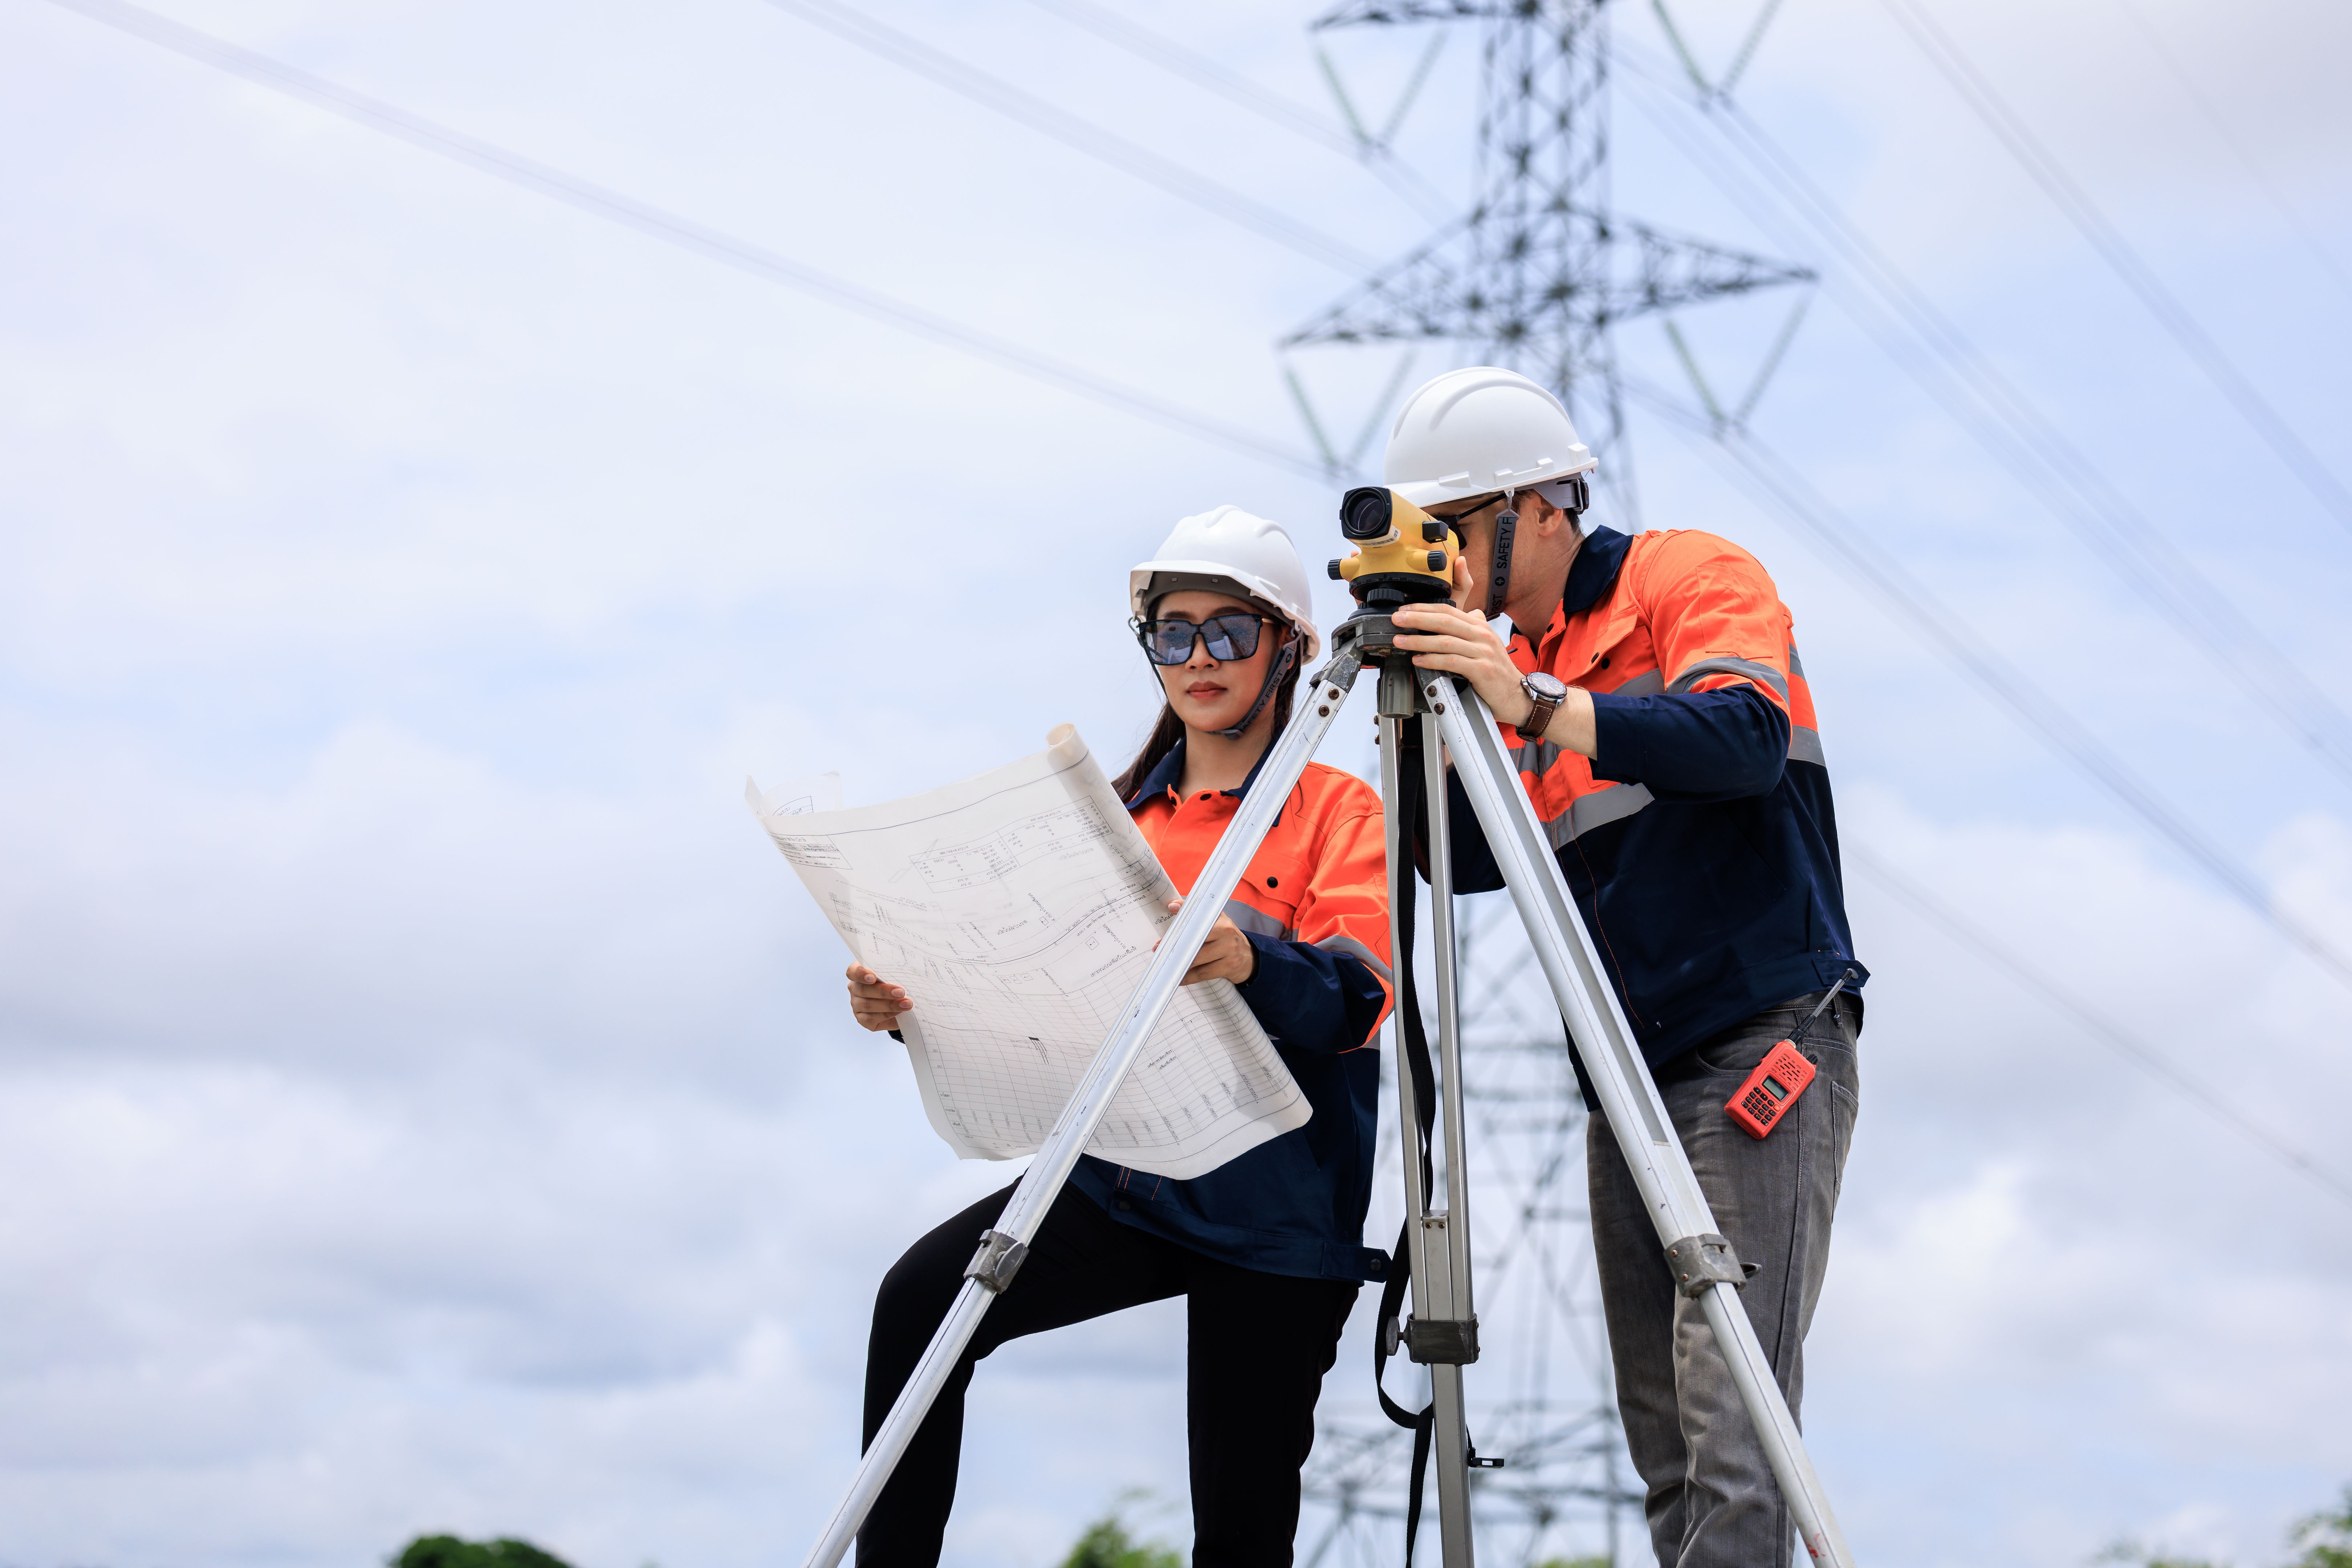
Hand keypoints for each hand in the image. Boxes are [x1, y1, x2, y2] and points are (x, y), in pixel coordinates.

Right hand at [846, 963, 911, 1031]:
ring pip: (867, 1005)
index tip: (873, 977)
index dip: (860, 974)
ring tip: (906, 1004)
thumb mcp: (897, 975)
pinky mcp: (862, 1019)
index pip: (853, 971)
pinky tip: (898, 1012)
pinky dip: (886, 1015)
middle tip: (901, 992)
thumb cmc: (897, 984)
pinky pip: (870, 1019)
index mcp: (860, 973)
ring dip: (889, 1005)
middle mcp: (855, 988)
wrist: (902, 1004)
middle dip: (883, 991)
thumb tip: (906, 973)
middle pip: (862, 989)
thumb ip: (895, 972)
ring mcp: (856, 1004)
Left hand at [1158, 897, 1257, 986]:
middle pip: (1196, 939)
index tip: (1171, 909)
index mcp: (1222, 921)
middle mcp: (1227, 933)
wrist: (1248, 957)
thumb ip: (1198, 914)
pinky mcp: (1229, 967)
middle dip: (1176, 945)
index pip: (1201, 916)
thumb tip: (1173, 906)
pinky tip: (1179, 977)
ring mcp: (1229, 951)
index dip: (1185, 913)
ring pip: (1197, 958)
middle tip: (1159, 949)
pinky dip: (1188, 977)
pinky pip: (1203, 973)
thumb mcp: (1217, 922)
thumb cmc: (1225, 938)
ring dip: (1179, 963)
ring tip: (1167, 963)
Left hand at [1389, 596, 1532, 725]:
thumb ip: (1473, 628)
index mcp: (1480, 626)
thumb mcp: (1486, 644)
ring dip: (1419, 640)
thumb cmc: (1497, 672)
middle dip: (1417, 618)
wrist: (1517, 695)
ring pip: (1445, 641)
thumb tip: (1465, 613)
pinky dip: (1432, 660)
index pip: (1448, 610)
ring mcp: (1483, 652)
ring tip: (1400, 641)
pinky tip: (1418, 660)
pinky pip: (1452, 662)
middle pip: (1444, 620)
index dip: (1424, 608)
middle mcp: (1482, 635)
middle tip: (1397, 620)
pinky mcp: (1481, 670)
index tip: (1405, 610)